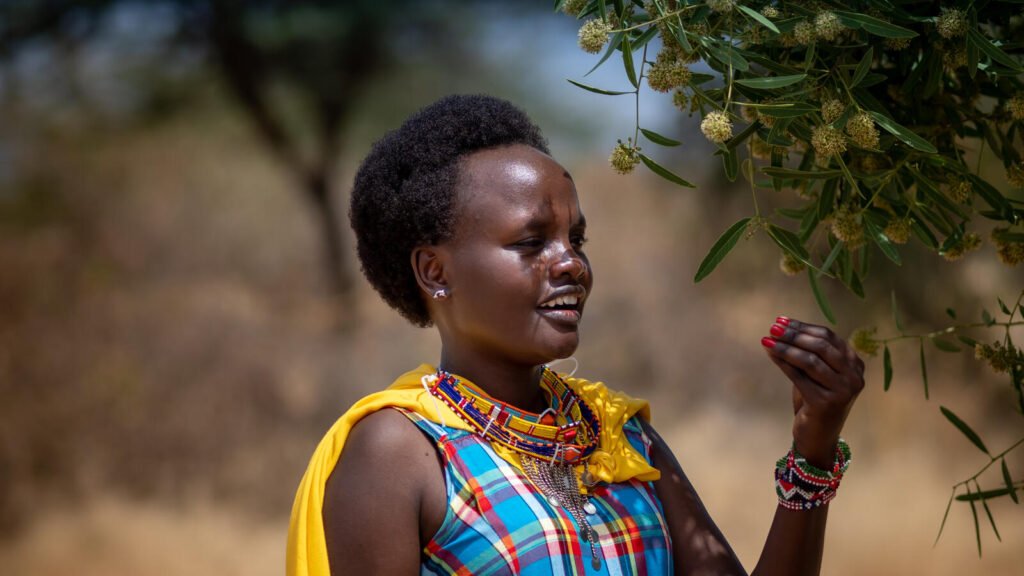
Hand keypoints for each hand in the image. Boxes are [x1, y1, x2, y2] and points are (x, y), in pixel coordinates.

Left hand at [761, 316, 863, 468]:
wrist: (817, 437)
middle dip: (794, 335)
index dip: (803, 327)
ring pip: (810, 361)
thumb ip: (807, 352)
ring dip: (786, 348)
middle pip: (821, 346)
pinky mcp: (827, 404)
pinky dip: (783, 364)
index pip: (829, 337)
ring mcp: (843, 391)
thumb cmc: (814, 401)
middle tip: (773, 328)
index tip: (781, 320)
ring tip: (767, 340)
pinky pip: (800, 378)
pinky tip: (770, 354)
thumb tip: (781, 326)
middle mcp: (854, 377)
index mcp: (855, 365)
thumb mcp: (815, 373)